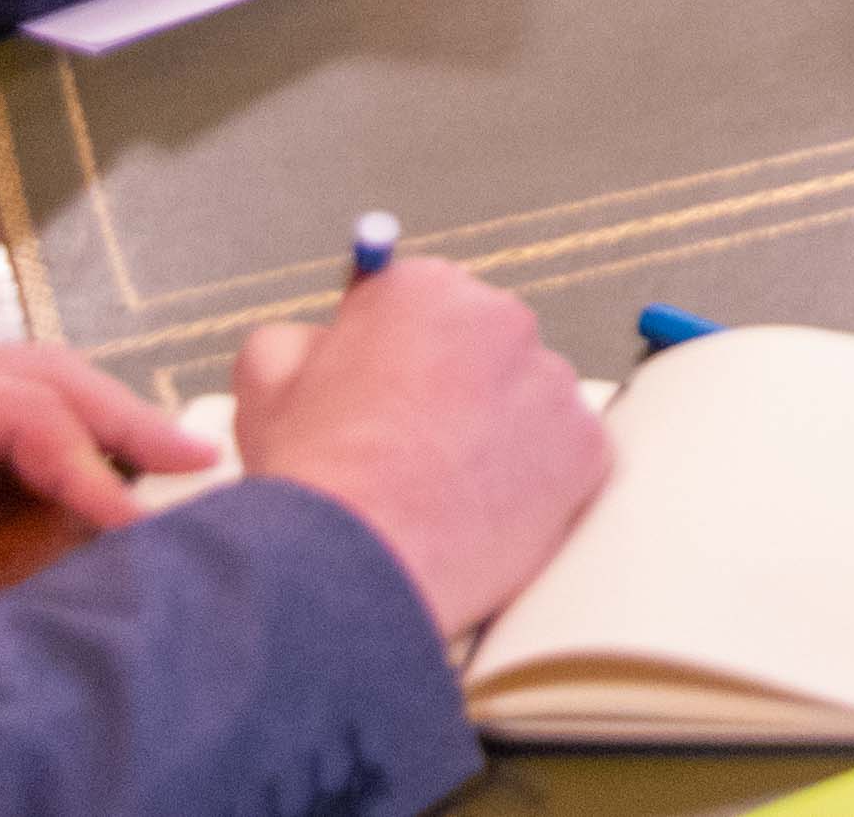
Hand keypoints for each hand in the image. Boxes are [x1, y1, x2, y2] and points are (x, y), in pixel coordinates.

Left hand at [0, 343, 206, 635]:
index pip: (21, 416)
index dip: (88, 471)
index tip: (140, 527)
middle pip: (39, 375)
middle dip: (123, 413)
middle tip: (202, 458)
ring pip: (17, 378)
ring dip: (91, 409)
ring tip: (155, 454)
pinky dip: (47, 420)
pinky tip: (65, 456)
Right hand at [231, 255, 608, 640]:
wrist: (351, 565)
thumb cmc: (311, 477)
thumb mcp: (266, 381)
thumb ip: (302, 339)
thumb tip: (322, 341)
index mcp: (425, 288)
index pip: (426, 303)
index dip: (400, 355)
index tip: (392, 391)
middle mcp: (501, 319)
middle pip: (484, 347)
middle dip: (455, 389)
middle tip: (415, 448)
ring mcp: (553, 384)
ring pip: (528, 402)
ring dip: (498, 434)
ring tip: (443, 489)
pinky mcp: (587, 448)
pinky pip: (565, 457)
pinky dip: (535, 483)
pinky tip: (483, 510)